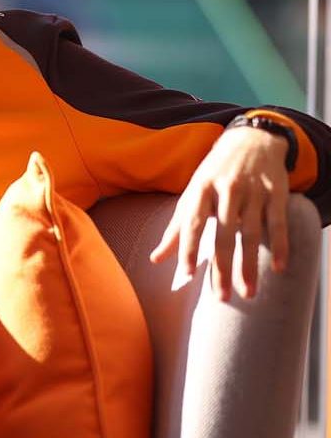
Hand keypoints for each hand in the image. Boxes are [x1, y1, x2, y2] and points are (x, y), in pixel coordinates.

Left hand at [149, 126, 291, 298]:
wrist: (251, 139)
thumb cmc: (215, 172)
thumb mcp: (192, 193)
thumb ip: (177, 227)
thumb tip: (155, 259)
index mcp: (201, 189)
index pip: (193, 223)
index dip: (189, 248)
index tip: (187, 274)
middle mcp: (227, 190)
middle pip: (224, 234)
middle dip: (222, 268)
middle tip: (222, 298)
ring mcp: (254, 191)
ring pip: (252, 234)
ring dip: (250, 265)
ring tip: (248, 292)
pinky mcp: (277, 192)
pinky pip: (279, 224)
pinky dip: (281, 247)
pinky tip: (279, 269)